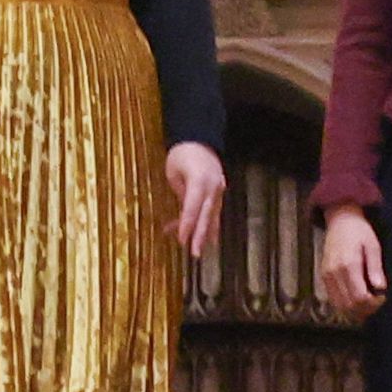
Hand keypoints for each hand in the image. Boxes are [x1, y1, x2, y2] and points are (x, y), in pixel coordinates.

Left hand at [167, 143, 227, 263]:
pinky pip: (212, 210)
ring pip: (211, 215)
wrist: (199, 138)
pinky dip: (206, 222)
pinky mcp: (218, 191)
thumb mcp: (173, 172)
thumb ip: (180, 194)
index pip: (192, 208)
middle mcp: (213, 186)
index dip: (186, 225)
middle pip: (206, 215)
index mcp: (200, 180)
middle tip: (196, 253)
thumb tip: (183, 215)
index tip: (182, 240)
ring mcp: (218, 189)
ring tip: (201, 249)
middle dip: (200, 235)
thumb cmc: (182, 154)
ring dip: (205, 232)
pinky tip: (205, 236)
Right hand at [318, 203, 388, 314]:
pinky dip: (345, 304)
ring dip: (355, 310)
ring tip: (368, 303)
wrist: (340, 220)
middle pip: (348, 305)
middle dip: (365, 309)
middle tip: (377, 302)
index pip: (359, 297)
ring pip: (339, 305)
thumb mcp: (373, 246)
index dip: (372, 304)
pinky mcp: (323, 277)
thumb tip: (380, 288)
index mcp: (349, 264)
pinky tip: (356, 299)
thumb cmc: (359, 231)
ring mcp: (326, 276)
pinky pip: (333, 299)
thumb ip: (375, 268)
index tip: (382, 297)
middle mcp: (334, 273)